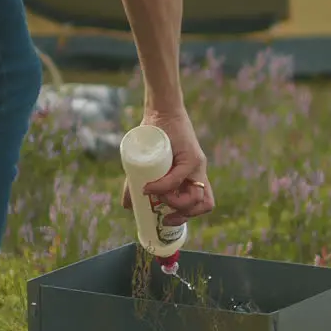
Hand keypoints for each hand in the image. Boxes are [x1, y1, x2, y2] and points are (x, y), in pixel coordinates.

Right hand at [121, 108, 214, 225]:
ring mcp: (198, 165)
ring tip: (157, 198)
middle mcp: (198, 173)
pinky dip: (165, 187)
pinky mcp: (193, 156)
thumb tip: (127, 206)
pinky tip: (150, 188)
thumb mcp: (144, 165)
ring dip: (175, 203)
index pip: (200, 204)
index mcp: (191, 178)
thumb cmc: (152, 137)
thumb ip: (137, 184)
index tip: (166, 219)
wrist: (159, 111)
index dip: (187, 216)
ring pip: (197, 196)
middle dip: (182, 216)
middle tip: (164, 217)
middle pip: (203, 205)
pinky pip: (180, 178)